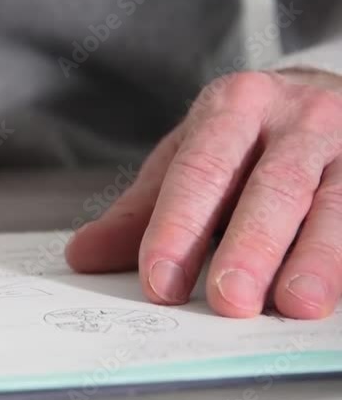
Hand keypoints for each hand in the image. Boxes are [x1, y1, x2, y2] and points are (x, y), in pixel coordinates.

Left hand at [67, 69, 341, 318]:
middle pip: (273, 187)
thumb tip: (83, 256)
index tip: (161, 281)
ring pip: (337, 203)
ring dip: (318, 257)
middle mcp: (299, 117)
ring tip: (294, 303)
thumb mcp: (189, 158)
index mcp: (235, 106)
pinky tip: (334, 295)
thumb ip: (142, 211)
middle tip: (228, 299)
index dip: (179, 227)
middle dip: (250, 245)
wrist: (328, 96)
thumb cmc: (248, 140)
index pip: (200, 170)